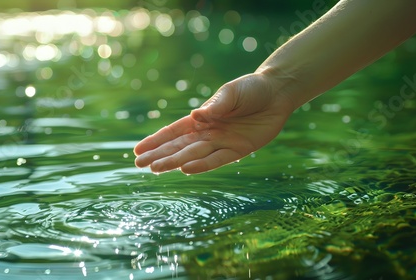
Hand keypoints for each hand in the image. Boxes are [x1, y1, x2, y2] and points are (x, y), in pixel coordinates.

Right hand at [134, 72, 294, 173]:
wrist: (277, 93)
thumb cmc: (251, 89)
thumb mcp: (231, 93)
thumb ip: (215, 107)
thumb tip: (195, 116)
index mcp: (202, 118)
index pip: (174, 132)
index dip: (156, 141)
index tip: (138, 150)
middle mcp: (208, 132)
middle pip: (179, 146)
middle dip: (159, 155)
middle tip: (140, 164)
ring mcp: (222, 143)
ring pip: (194, 154)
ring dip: (175, 162)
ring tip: (156, 169)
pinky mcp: (239, 150)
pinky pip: (218, 160)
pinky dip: (203, 165)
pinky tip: (186, 169)